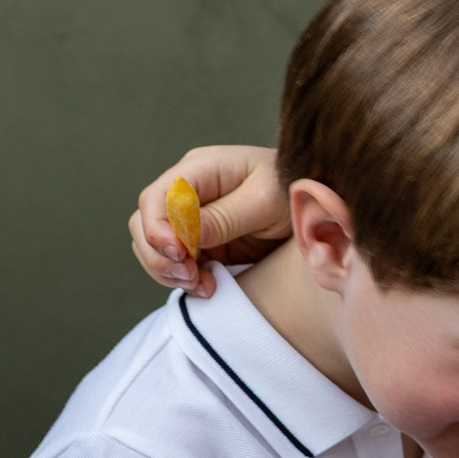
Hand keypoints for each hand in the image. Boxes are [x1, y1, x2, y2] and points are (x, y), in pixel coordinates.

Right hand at [130, 144, 289, 297]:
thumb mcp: (265, 201)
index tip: (178, 252)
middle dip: (159, 256)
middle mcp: (187, 193)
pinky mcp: (200, 242)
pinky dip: (185, 279)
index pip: (156, 198)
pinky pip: (176, 263)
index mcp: (200, 170)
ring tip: (201, 285)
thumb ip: (226, 217)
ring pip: (154, 248)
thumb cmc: (292, 189)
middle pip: (144, 225)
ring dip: (170, 272)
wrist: (314, 205)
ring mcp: (190, 219)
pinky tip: (208, 288)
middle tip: (190, 275)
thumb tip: (187, 235)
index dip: (156, 228)